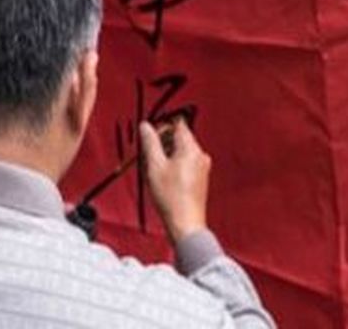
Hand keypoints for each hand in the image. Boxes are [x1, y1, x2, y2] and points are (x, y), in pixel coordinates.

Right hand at [140, 118, 210, 243]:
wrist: (186, 223)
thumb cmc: (171, 197)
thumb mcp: (154, 166)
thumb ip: (150, 143)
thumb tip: (146, 126)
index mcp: (191, 149)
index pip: (178, 124)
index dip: (163, 127)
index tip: (151, 136)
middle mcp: (200, 155)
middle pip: (180, 137)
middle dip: (163, 143)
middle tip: (149, 155)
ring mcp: (202, 167)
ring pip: (182, 151)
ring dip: (167, 155)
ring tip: (155, 170)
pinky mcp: (200, 178)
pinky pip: (186, 162)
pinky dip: (174, 165)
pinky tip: (164, 178)